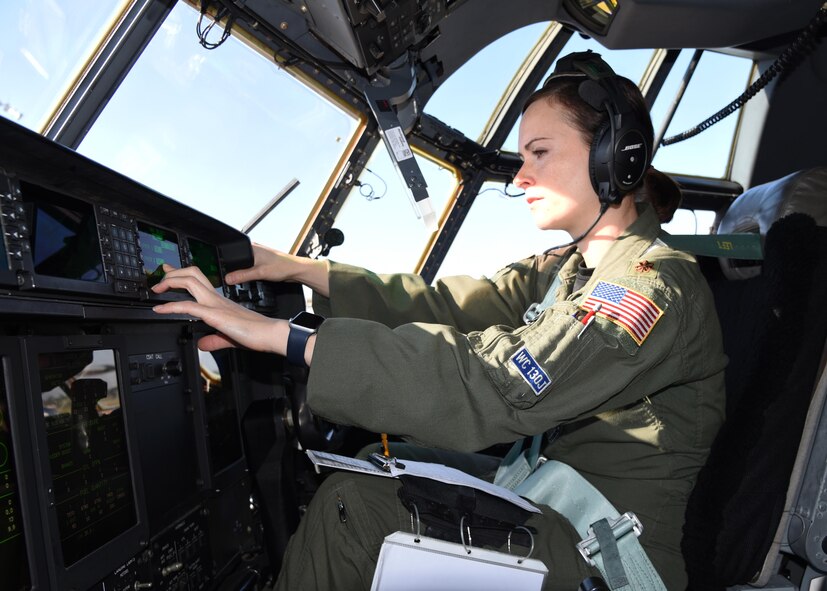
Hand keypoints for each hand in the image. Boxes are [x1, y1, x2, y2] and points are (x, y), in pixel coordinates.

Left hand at [152, 265, 287, 352]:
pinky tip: (160, 310)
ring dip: (170, 283)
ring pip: (189, 281)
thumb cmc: (256, 333)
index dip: (180, 274)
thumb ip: (214, 340)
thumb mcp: (228, 338)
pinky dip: (171, 306)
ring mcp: (215, 304)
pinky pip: (189, 306)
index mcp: (219, 301)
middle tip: (159, 278)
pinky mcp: (215, 314)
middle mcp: (216, 298)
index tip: (168, 272)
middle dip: (172, 273)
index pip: (198, 280)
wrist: (270, 334)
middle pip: (192, 273)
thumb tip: (202, 344)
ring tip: (157, 290)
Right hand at [224, 243, 329, 295]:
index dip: (225, 263)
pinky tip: (252, 277)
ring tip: (245, 278)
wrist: (296, 270)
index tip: (222, 273)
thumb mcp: (260, 273)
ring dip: (243, 271)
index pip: (232, 253)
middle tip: (235, 278)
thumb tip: (228, 278)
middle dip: (234, 269)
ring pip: (244, 264)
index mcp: (251, 247)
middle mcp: (253, 248)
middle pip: (236, 259)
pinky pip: (250, 267)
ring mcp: (258, 255)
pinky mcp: (261, 262)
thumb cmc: (283, 266)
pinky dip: (249, 273)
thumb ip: (243, 275)